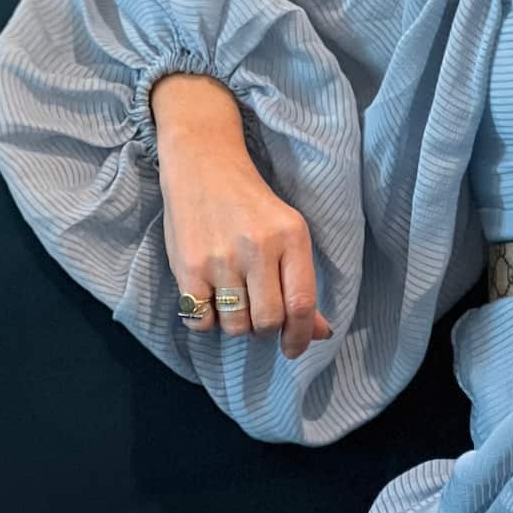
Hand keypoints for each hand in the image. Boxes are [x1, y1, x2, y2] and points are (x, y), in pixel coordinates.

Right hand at [152, 71, 331, 358]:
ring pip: (236, 326)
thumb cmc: (250, 203)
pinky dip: (207, 320)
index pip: (302, 304)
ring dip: (236, 325)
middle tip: (258, 314)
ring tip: (233, 300)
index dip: (302, 337)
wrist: (203, 164)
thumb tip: (323, 333)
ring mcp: (221, 258)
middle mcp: (259, 247)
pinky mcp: (189, 268)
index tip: (294, 349)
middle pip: (268, 322)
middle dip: (266, 330)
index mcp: (291, 235)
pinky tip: (209, 297)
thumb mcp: (287, 232)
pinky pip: (202, 322)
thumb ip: (302, 282)